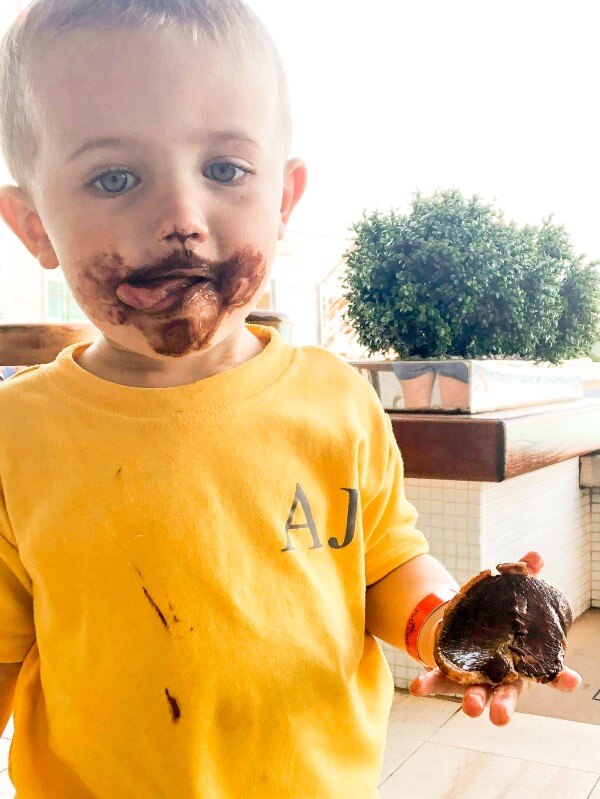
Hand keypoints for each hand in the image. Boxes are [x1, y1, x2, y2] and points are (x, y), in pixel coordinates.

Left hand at [408, 551, 581, 725]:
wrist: (465, 628)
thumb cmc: (497, 618)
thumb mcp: (510, 594)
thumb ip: (524, 577)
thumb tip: (535, 556)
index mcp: (522, 663)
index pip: (546, 673)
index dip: (559, 678)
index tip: (571, 681)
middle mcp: (500, 678)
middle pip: (506, 694)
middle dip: (504, 706)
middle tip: (501, 716)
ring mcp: (474, 680)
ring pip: (475, 695)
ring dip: (472, 702)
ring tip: (470, 708)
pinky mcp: (447, 676)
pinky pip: (436, 681)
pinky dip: (427, 684)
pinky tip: (416, 687)